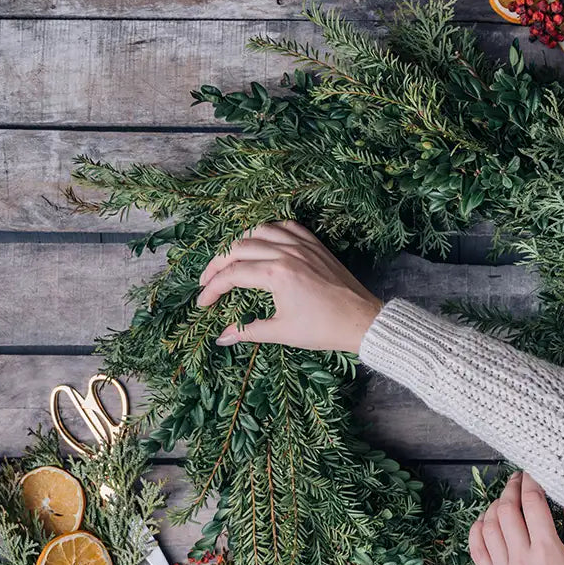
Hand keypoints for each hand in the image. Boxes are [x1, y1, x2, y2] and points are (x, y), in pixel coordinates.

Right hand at [196, 221, 382, 352]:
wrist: (360, 320)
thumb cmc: (323, 328)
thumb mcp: (282, 332)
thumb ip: (248, 331)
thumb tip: (222, 337)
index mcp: (277, 274)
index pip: (232, 275)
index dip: (212, 289)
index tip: (203, 303)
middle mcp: (286, 253)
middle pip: (239, 248)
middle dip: (217, 264)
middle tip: (207, 281)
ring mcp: (302, 245)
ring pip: (260, 230)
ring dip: (239, 242)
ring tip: (229, 259)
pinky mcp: (314, 244)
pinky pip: (286, 227)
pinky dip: (268, 230)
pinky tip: (261, 241)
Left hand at [469, 472, 563, 564]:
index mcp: (548, 552)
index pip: (533, 504)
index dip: (531, 482)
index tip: (532, 473)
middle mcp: (522, 559)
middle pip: (506, 510)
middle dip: (511, 488)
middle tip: (518, 480)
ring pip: (488, 526)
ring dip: (494, 506)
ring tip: (506, 500)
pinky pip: (476, 548)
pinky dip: (477, 529)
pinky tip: (488, 520)